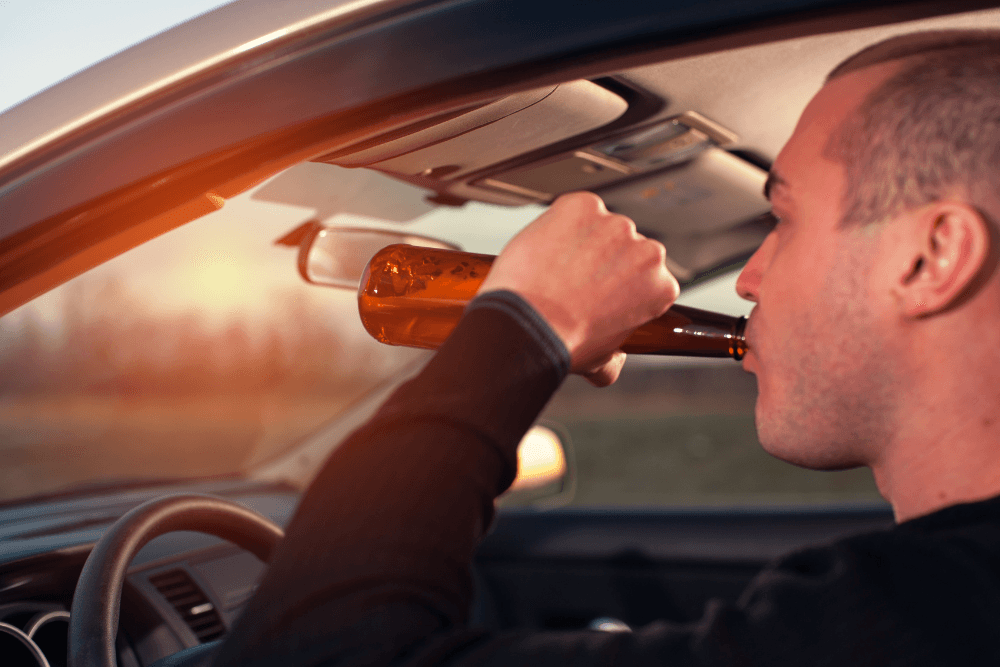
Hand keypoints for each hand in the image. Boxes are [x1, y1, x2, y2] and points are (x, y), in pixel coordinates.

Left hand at [478, 192, 678, 385]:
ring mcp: (614, 225)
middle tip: (574, 282)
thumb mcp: (602, 362)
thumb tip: (612, 361)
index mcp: (660, 286)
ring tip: (555, 268)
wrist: (527, 325)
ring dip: (582, 241)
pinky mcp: (582, 205)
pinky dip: (560, 223)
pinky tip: (547, 249)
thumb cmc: (564, 343)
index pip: (648, 276)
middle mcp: (647, 251)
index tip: (602, 293)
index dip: (622, 285)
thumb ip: (616, 358)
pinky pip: (574, 210)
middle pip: (626, 248)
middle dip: (604, 261)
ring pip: (599, 227)